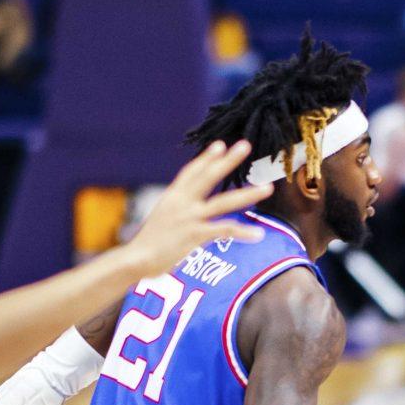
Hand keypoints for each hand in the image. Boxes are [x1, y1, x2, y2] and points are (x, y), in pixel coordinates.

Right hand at [122, 139, 271, 276]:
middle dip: (228, 161)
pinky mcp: (195, 235)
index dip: (206, 158)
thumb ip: (177, 209)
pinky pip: (223, 231)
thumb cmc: (149, 242)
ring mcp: (189, 217)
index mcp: (173, 196)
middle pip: (209, 177)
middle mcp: (182, 202)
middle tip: (246, 145)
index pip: (191, 171)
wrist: (136, 259)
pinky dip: (242, 232)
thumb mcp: (162, 217)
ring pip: (224, 202)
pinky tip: (259, 234)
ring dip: (247, 194)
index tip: (220, 145)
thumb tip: (189, 205)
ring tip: (267, 187)